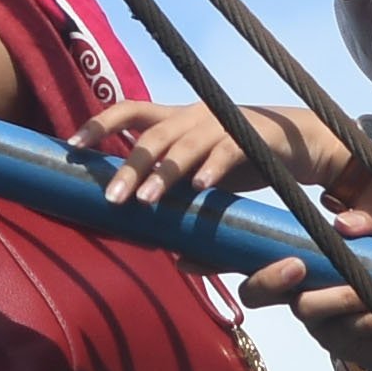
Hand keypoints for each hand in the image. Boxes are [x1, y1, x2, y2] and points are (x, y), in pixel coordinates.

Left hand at [77, 94, 365, 214]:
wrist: (299, 139)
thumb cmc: (245, 159)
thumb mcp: (210, 180)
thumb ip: (191, 211)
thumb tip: (176, 259)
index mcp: (175, 120)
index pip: (129, 111)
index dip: (99, 125)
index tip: (71, 146)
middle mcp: (192, 116)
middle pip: (152, 135)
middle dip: (130, 167)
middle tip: (112, 199)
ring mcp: (221, 125)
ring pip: (184, 144)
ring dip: (164, 173)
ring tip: (148, 201)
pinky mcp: (250, 137)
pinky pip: (226, 150)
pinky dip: (212, 168)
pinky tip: (201, 187)